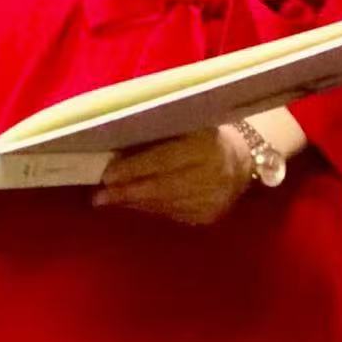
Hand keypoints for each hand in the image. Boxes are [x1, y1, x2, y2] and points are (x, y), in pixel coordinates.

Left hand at [94, 126, 251, 226]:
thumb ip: (157, 134)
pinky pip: (172, 213)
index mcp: (207, 143)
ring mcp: (213, 199)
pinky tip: (133, 203)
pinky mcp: (209, 216)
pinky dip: (149, 208)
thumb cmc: (203, 134)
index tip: (107, 175)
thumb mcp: (186, 125)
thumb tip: (116, 150)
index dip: (134, 169)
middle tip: (99, 196)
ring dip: (134, 202)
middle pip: (161, 187)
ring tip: (108, 199)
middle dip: (127, 192)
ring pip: (164, 204)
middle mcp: (213, 173)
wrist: (242, 160)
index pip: (164, 160)